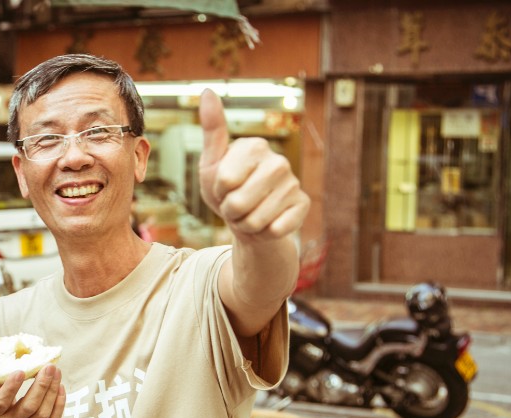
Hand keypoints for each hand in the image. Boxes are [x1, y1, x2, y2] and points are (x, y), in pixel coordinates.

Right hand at [0, 364, 64, 417]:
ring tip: (56, 372)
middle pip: (28, 406)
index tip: (21, 371)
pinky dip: (59, 403)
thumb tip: (0, 347)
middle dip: (41, 385)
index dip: (11, 387)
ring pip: (43, 412)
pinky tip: (60, 387)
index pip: (1, 402)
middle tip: (49, 366)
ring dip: (52, 390)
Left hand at [199, 89, 308, 240]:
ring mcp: (294, 183)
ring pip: (256, 220)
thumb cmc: (226, 191)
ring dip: (246, 224)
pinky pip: (276, 229)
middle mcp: (279, 161)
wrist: (249, 220)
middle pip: (238, 202)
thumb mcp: (211, 163)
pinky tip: (268, 223)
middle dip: (231, 211)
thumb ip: (212, 129)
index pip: (225, 181)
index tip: (224, 187)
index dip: (219, 192)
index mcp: (255, 146)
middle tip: (236, 205)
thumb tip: (207, 90)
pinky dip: (265, 233)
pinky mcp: (303, 205)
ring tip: (249, 214)